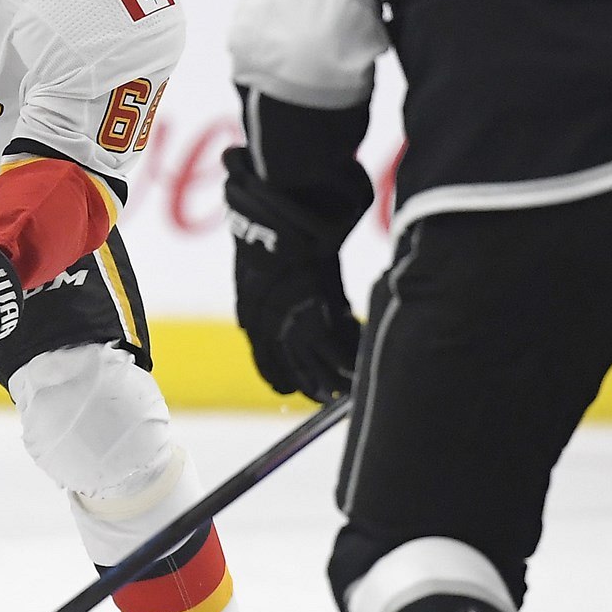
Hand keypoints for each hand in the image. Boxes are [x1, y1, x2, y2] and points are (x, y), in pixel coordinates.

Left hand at [226, 165, 358, 403]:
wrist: (276, 214)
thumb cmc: (268, 229)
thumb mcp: (257, 266)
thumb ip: (266, 290)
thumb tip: (272, 299)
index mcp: (251, 314)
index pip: (265, 359)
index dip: (280, 375)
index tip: (290, 387)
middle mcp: (269, 325)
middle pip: (292, 369)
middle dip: (310, 385)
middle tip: (326, 396)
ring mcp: (295, 321)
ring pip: (317, 365)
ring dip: (334, 379)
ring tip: (348, 388)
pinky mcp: (321, 313)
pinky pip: (339, 348)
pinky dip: (352, 357)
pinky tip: (361, 363)